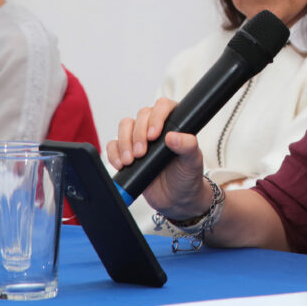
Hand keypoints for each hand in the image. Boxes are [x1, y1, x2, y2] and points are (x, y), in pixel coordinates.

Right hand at [105, 97, 211, 218]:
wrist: (176, 199)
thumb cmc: (187, 176)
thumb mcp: (193, 161)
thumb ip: (188, 146)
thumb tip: (172, 136)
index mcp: (174, 123)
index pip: (163, 106)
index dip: (156, 117)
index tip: (154, 135)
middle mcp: (155, 127)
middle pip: (141, 115)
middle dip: (138, 134)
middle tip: (142, 153)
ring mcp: (140, 138)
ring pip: (125, 126)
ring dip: (124, 143)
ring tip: (130, 160)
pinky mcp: (127, 152)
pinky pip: (113, 144)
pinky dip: (113, 153)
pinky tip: (121, 164)